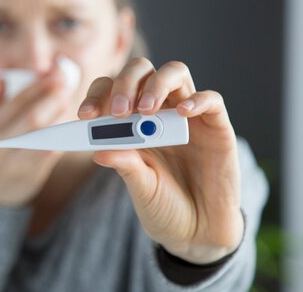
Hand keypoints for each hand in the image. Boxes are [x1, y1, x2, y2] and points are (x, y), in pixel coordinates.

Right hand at [0, 66, 69, 206]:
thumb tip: (1, 78)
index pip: (16, 102)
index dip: (37, 86)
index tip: (54, 74)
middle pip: (33, 119)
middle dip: (52, 99)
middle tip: (65, 85)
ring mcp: (14, 163)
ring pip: (44, 138)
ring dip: (60, 119)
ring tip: (68, 103)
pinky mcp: (30, 176)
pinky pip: (49, 155)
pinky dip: (60, 139)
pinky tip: (67, 127)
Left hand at [78, 58, 243, 263]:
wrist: (198, 232)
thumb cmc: (164, 206)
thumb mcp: (140, 187)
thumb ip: (125, 165)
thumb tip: (98, 151)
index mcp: (132, 122)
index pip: (112, 91)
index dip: (97, 96)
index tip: (85, 115)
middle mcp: (159, 111)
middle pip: (142, 71)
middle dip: (125, 83)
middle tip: (117, 111)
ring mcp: (188, 116)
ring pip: (175, 73)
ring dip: (156, 85)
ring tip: (145, 109)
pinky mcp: (217, 127)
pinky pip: (211, 100)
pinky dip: (197, 100)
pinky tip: (182, 114)